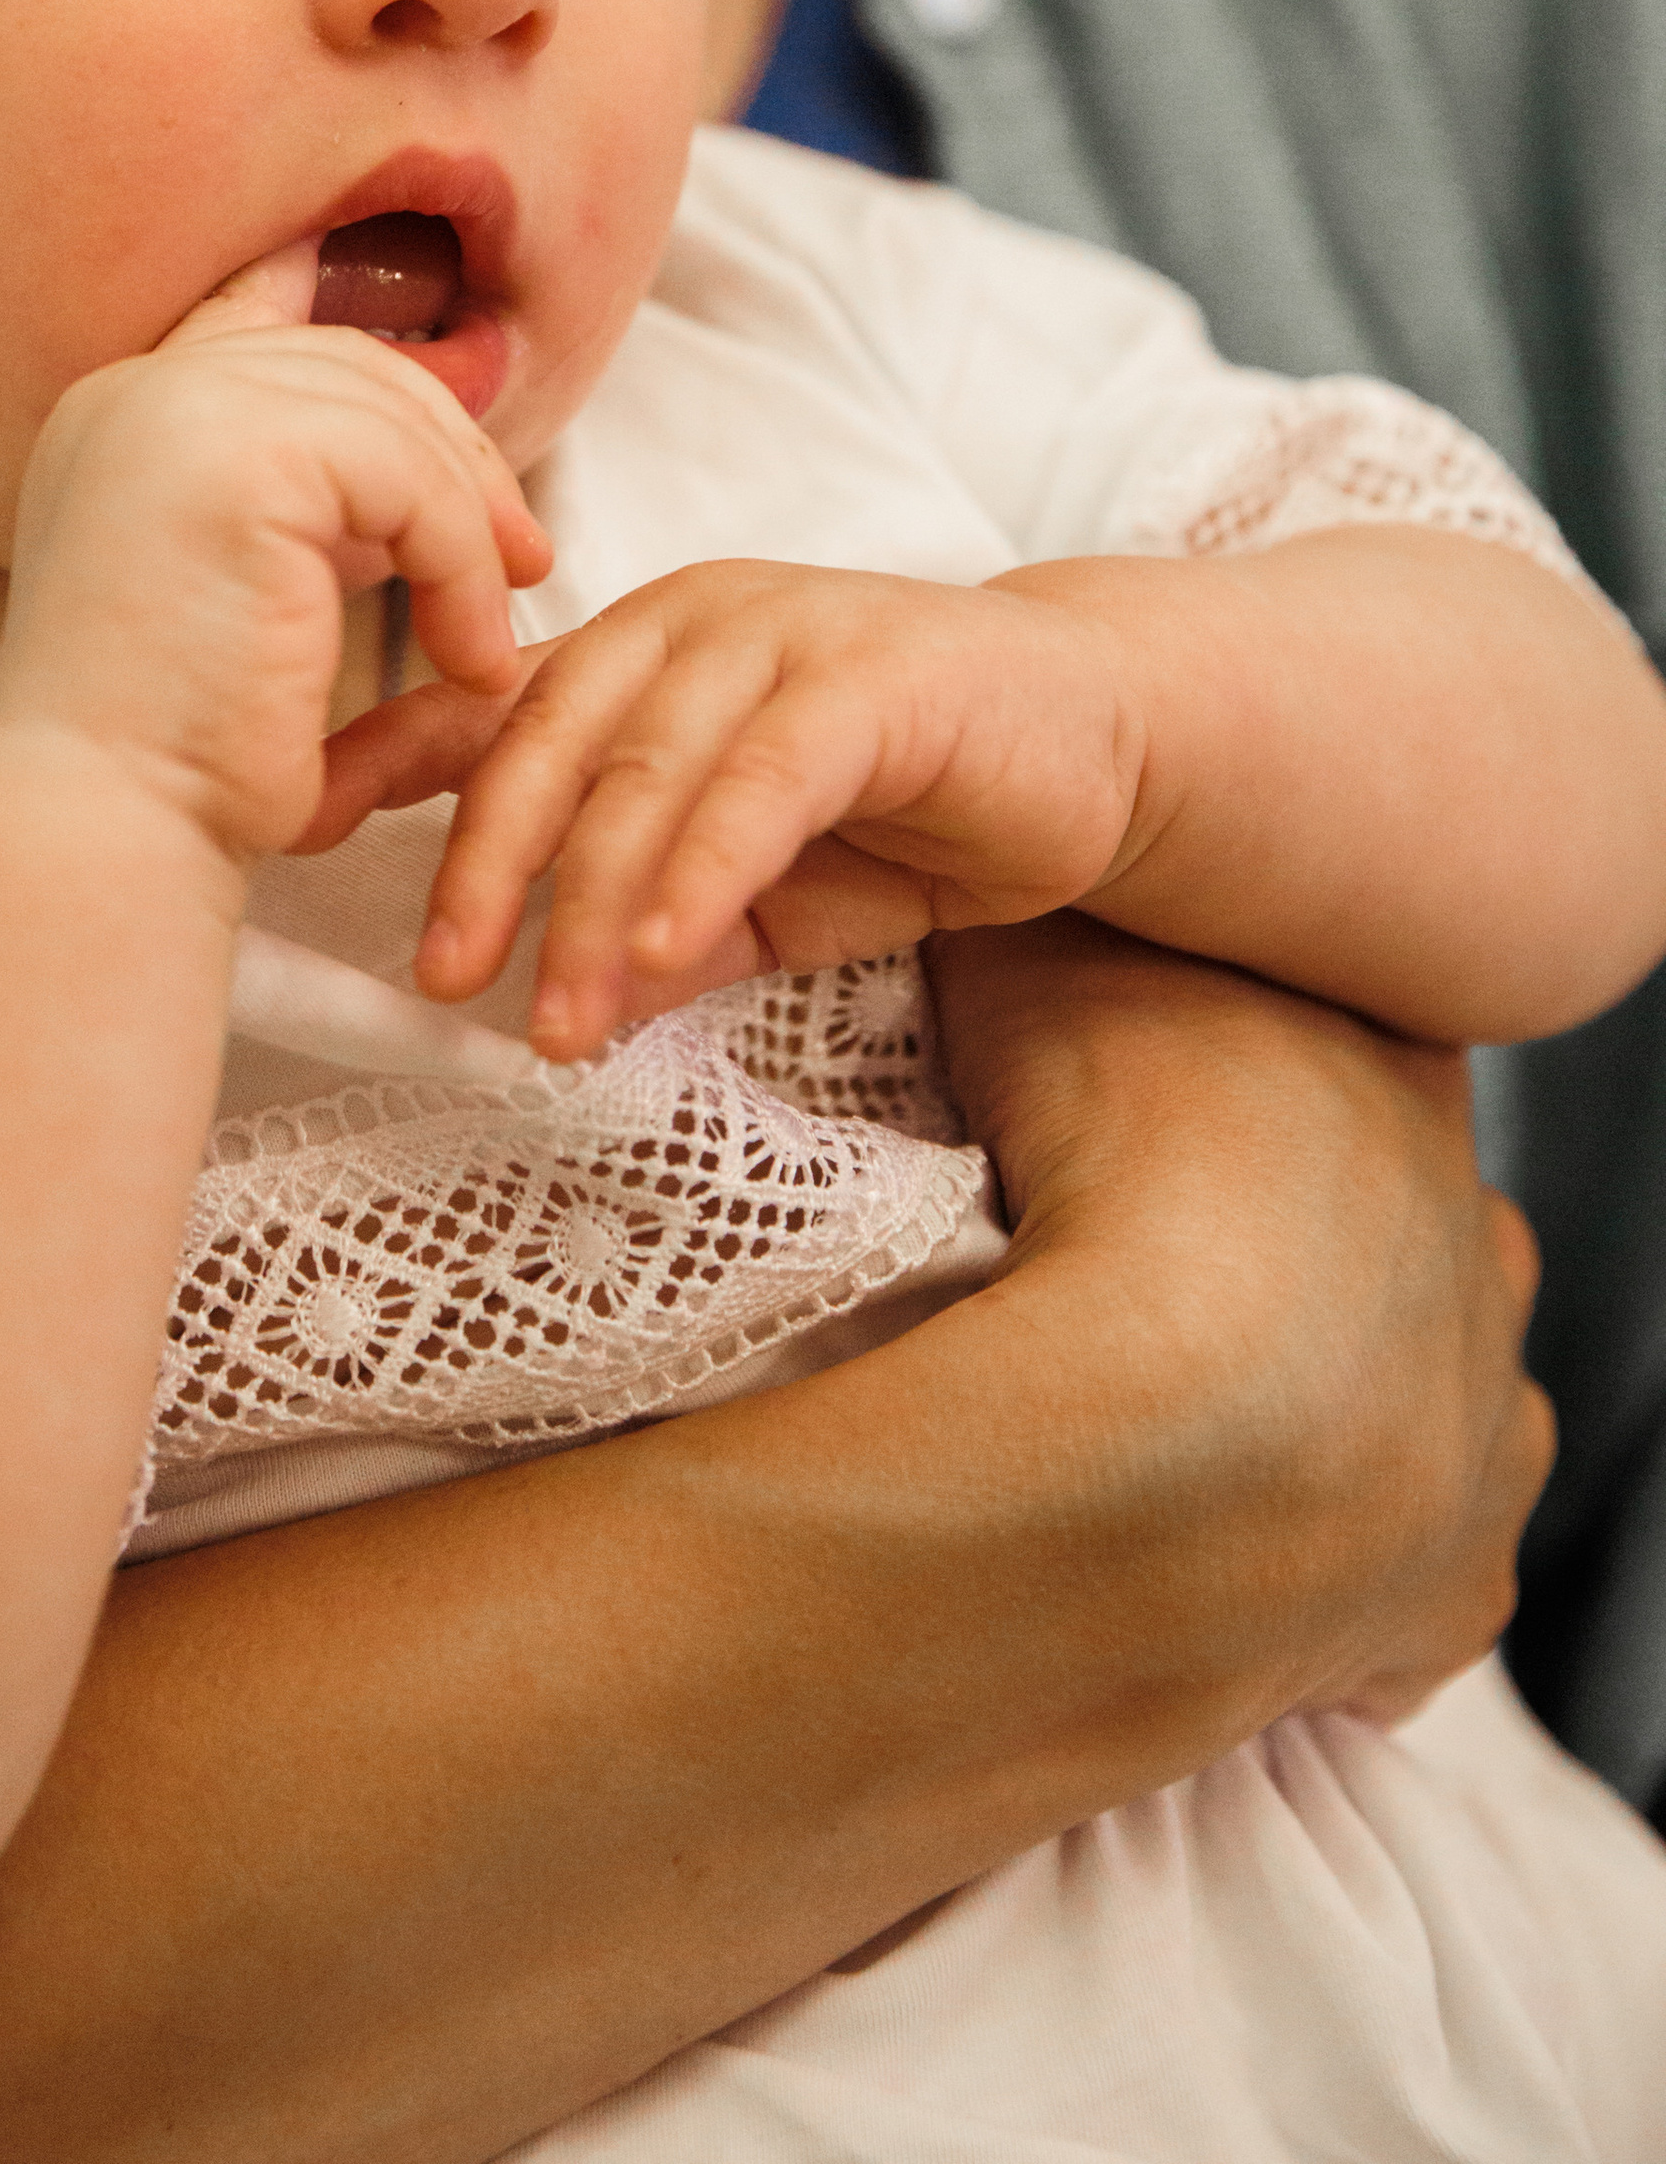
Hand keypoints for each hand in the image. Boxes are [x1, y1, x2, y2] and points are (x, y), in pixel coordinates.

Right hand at [0, 247, 550, 869]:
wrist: (110, 829)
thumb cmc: (179, 762)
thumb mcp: (245, 604)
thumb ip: (316, 524)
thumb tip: (453, 481)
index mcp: (117, 418)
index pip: (267, 315)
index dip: (374, 368)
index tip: (461, 452)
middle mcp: (134, 392)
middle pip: (349, 363)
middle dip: (454, 456)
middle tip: (519, 561)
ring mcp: (179, 409)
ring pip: (394, 417)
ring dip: (468, 532)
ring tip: (481, 648)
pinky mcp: (243, 457)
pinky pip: (412, 478)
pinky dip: (461, 570)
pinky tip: (463, 663)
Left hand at [310, 558, 1143, 1059]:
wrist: (1100, 738)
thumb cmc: (910, 804)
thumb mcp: (759, 888)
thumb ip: (663, 932)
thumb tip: (561, 1008)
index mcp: (635, 653)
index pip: (484, 704)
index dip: (386, 763)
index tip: (290, 832)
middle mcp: (687, 623)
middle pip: (545, 740)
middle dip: (483, 870)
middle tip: (441, 981)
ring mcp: (781, 635)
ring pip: (646, 769)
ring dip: (590, 906)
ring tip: (555, 1021)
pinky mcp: (875, 675)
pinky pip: (763, 777)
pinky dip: (703, 867)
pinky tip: (660, 954)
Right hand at [934, 915, 1554, 1731]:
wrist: (1164, 1445)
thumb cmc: (1107, 1183)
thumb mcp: (1020, 981)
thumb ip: (1017, 924)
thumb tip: (976, 873)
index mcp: (1398, 1081)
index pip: (1358, 1028)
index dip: (1259, 1043)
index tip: (1164, 1073)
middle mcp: (1471, 1242)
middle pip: (1406, 1210)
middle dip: (1308, 1228)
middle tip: (1164, 1248)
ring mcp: (1480, 1419)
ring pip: (1439, 1384)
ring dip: (1350, 1390)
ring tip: (1200, 1403)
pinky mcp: (1454, 1585)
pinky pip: (1420, 1568)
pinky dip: (1345, 1559)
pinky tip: (1242, 1545)